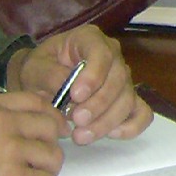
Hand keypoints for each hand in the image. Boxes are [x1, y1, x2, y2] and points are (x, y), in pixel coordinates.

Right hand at [0, 93, 65, 175]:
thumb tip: (33, 121)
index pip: (35, 101)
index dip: (52, 115)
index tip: (58, 128)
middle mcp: (2, 124)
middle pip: (49, 128)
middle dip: (51, 145)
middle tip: (44, 160)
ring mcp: (10, 152)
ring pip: (53, 156)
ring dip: (48, 171)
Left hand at [8, 25, 151, 145]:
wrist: (40, 81)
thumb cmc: (39, 69)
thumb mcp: (34, 68)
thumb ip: (50, 76)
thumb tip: (68, 90)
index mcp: (90, 39)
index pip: (102, 54)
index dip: (93, 76)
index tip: (76, 96)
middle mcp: (113, 56)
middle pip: (118, 79)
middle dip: (99, 104)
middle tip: (77, 121)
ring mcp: (123, 78)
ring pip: (128, 99)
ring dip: (107, 120)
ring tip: (81, 136)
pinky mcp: (127, 100)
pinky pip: (141, 113)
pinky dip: (132, 126)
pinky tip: (111, 135)